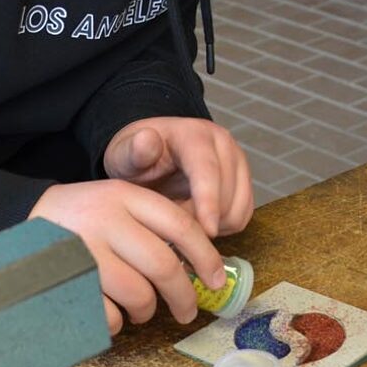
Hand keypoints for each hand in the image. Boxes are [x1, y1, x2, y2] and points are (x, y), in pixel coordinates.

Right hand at [30, 180, 225, 334]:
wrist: (18, 219)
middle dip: (184, 297)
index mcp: (124, 196)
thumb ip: (152, 224)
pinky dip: (115, 322)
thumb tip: (200, 265)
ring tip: (140, 309)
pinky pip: (108, 316)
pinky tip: (109, 310)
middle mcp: (105, 219)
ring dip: (146, 310)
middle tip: (187, 312)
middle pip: (163, 267)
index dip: (206, 258)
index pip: (180, 227)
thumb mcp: (115, 203)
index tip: (216, 281)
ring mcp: (84, 252)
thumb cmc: (82, 219)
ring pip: (139, 295)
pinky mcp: (66, 282)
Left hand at [103, 117, 253, 237]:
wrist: (149, 158)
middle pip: (226, 197)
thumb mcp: (123, 155)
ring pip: (236, 211)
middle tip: (168, 222)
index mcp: (194, 135)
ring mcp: (238, 163)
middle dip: (199, 220)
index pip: (208, 170)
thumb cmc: (135, 159)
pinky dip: (222, 227)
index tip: (206, 232)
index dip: (209, 202)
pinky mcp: (244, 183)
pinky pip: (241, 217)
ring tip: (181, 217)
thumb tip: (146, 141)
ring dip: (211, 225)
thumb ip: (132, 151)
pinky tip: (197, 220)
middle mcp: (223, 145)